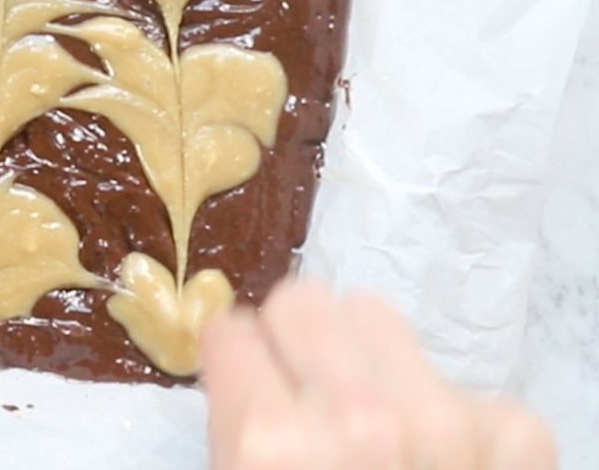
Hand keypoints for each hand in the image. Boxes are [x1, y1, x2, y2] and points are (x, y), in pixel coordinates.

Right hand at [200, 280, 555, 469]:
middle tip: (306, 397)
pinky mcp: (515, 435)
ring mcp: (444, 419)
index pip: (231, 330)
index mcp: (268, 444)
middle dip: (295, 345)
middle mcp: (355, 416)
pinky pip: (459, 381)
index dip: (237, 365)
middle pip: (303, 302)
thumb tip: (239, 357)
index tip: (248, 387)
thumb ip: (239, 430)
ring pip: (375, 315)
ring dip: (367, 364)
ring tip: (375, 428)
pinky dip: (448, 418)